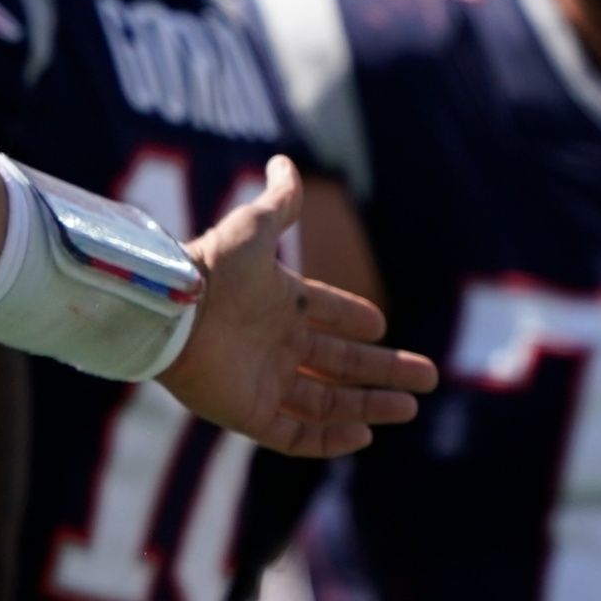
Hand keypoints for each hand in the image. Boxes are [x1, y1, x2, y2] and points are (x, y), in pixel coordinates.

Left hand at [155, 157, 435, 457]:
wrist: (170, 309)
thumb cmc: (213, 267)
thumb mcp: (253, 227)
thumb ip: (278, 202)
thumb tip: (285, 160)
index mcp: (278, 302)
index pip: (326, 314)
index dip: (354, 318)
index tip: (382, 325)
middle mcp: (274, 344)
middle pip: (340, 362)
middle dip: (384, 369)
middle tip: (429, 376)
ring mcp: (262, 381)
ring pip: (326, 401)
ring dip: (369, 406)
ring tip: (410, 406)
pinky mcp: (247, 414)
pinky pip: (295, 435)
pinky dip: (329, 440)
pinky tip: (364, 435)